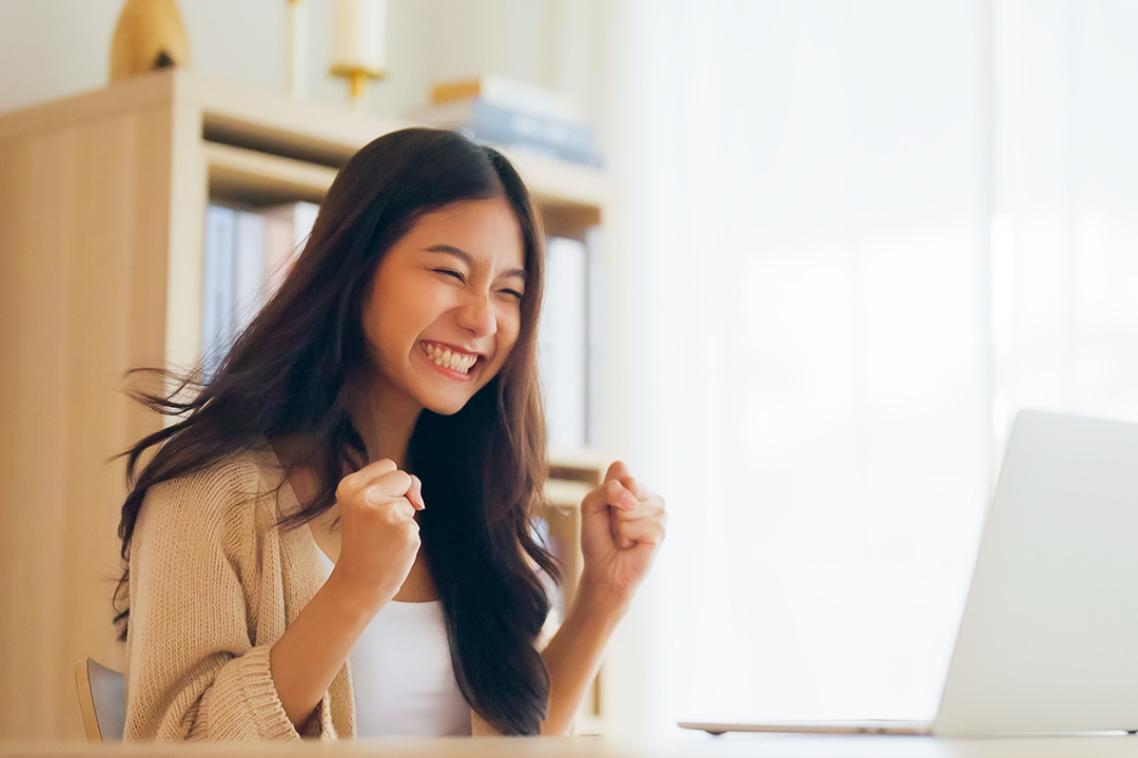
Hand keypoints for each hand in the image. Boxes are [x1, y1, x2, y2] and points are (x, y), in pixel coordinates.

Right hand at [328, 458, 425, 609]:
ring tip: (383, 537)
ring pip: (411, 500)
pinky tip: (391, 548)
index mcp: (349, 485)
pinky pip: (416, 523)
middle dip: (399, 497)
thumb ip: (392, 488)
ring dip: (403, 517)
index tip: (372, 508)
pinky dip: (408, 535)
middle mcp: (364, 496)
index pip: (388, 465)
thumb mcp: (365, 505)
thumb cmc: (365, 541)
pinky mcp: (404, 529)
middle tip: (379, 522)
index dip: (388, 486)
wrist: (358, 582)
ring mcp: (385, 512)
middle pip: (403, 476)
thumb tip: (419, 501)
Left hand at [578, 460, 666, 612]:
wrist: (604, 569)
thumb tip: (631, 499)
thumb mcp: (591, 505)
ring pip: (633, 507)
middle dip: (614, 509)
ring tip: (623, 536)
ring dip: (620, 526)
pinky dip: (628, 537)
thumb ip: (607, 490)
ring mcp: (659, 514)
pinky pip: (640, 525)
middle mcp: (651, 497)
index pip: (622, 471)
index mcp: (635, 486)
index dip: (607, 492)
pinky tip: (632, 545)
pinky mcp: (661, 532)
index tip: (606, 509)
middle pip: (629, 485)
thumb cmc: (598, 537)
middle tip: (615, 526)